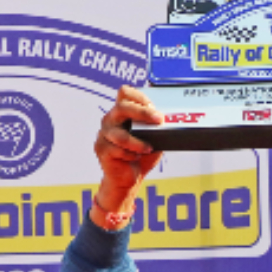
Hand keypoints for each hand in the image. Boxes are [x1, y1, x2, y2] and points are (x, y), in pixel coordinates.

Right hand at [91, 86, 163, 225]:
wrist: (129, 177)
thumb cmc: (141, 155)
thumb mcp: (154, 139)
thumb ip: (158, 128)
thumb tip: (170, 120)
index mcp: (122, 113)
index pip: (124, 93)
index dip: (139, 96)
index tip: (154, 106)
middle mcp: (111, 120)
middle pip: (122, 107)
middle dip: (143, 113)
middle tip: (159, 120)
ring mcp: (104, 134)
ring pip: (120, 135)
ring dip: (138, 142)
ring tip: (148, 148)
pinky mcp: (101, 149)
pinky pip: (117, 150)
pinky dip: (131, 155)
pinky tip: (135, 158)